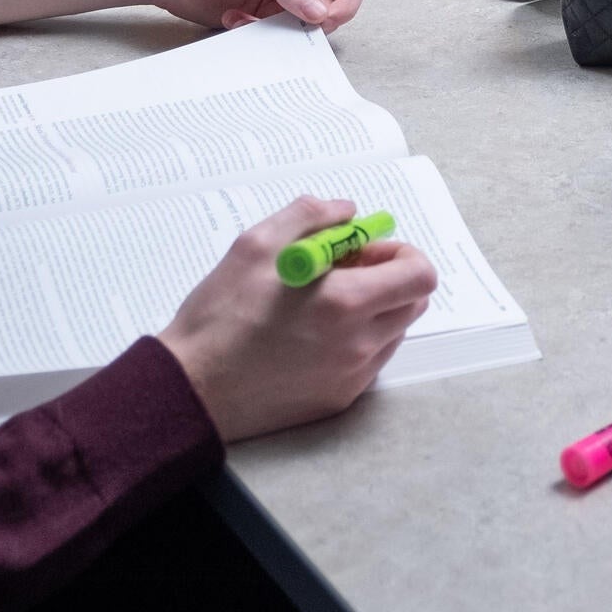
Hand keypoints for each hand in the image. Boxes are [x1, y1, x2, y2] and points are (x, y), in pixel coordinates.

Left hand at [147, 0, 369, 31]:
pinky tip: (234, 18)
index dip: (348, 0)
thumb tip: (320, 13)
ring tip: (249, 17)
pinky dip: (258, 34)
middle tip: (287, 23)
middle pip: (333, 6)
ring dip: (280, 29)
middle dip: (311, 21)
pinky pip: (278, 36)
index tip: (329, 19)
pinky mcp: (263, 17)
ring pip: (304, 26)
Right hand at [157, 195, 438, 441]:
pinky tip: (310, 335)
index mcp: (345, 304)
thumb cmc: (219, 316)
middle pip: (413, 303)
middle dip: (389, 279)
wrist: (191, 389)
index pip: (419, 275)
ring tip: (320, 304)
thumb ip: (310, 216)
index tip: (363, 251)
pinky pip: (369, 361)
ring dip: (373, 310)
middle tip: (343, 272)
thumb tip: (348, 212)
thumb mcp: (256, 245)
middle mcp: (359, 345)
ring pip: (392, 332)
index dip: (399, 254)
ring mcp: (351, 377)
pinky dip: (355, 340)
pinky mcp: (338, 399)